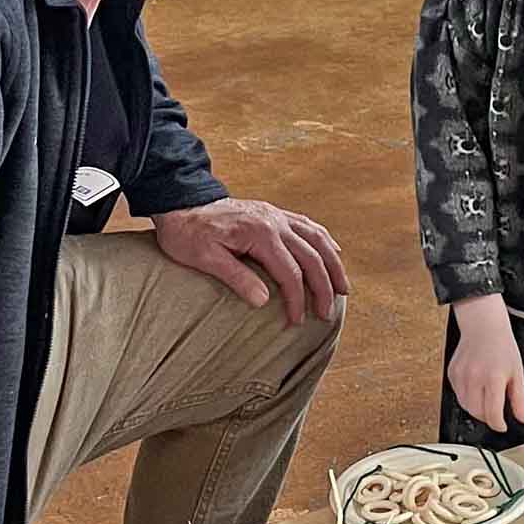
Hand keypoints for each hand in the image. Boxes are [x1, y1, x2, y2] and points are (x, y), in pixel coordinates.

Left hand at [153, 199, 347, 326]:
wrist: (180, 202)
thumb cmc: (188, 233)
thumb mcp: (204, 258)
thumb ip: (236, 277)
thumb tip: (263, 302)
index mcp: (260, 233)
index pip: (289, 272)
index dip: (297, 299)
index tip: (296, 321)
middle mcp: (275, 221)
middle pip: (312, 256)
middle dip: (323, 287)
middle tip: (326, 313)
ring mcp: (277, 215)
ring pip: (317, 239)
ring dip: (333, 264)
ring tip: (343, 288)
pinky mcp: (274, 214)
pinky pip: (308, 226)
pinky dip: (325, 241)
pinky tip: (333, 253)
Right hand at [449, 295, 523, 432]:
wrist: (484, 327)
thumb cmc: (502, 347)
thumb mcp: (518, 373)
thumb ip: (519, 399)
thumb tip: (522, 418)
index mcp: (493, 378)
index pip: (492, 413)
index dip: (498, 425)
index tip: (503, 426)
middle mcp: (474, 377)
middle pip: (477, 413)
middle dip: (487, 418)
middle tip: (496, 413)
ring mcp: (461, 375)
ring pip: (465, 406)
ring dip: (476, 409)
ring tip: (486, 399)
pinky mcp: (452, 373)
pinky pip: (458, 395)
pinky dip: (467, 398)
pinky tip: (476, 388)